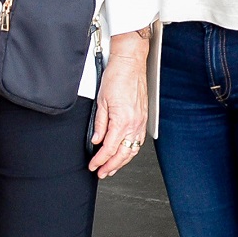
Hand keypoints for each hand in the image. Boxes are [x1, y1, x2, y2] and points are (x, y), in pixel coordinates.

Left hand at [88, 30, 148, 177]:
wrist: (130, 64)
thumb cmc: (117, 78)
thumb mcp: (101, 102)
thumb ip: (100, 124)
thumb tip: (96, 140)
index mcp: (122, 121)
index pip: (109, 148)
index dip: (100, 160)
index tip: (93, 166)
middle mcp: (134, 124)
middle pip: (123, 154)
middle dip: (111, 166)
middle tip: (101, 172)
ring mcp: (141, 122)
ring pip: (132, 150)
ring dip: (122, 161)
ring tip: (112, 168)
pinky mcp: (144, 119)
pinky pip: (138, 141)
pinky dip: (130, 151)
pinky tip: (124, 153)